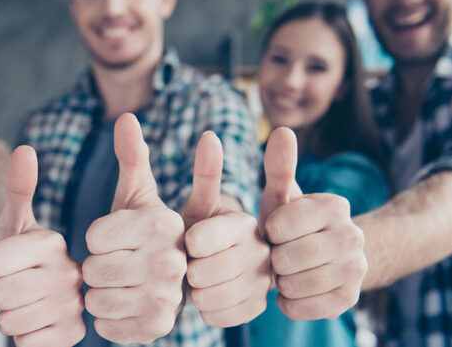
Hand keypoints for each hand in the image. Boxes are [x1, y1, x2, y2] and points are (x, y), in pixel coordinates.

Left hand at [0, 146, 84, 345]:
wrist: (44, 298)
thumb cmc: (22, 256)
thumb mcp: (15, 222)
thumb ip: (18, 187)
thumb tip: (25, 149)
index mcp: (53, 242)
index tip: (6, 262)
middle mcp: (70, 271)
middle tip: (16, 286)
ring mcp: (75, 304)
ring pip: (8, 321)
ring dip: (9, 318)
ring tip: (27, 304)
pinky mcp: (74, 334)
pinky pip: (25, 343)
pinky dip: (24, 338)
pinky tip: (39, 325)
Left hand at [82, 113, 185, 343]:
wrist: (174, 281)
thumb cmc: (147, 232)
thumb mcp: (140, 194)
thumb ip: (133, 156)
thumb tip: (126, 116)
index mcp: (165, 224)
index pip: (94, 236)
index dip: (97, 236)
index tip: (117, 236)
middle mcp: (172, 261)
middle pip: (92, 268)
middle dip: (96, 266)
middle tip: (118, 262)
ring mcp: (167, 298)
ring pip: (95, 300)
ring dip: (99, 293)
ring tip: (121, 283)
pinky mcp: (158, 328)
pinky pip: (104, 326)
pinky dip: (106, 318)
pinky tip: (124, 305)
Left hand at [182, 131, 270, 326]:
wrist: (213, 269)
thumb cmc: (201, 228)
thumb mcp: (201, 200)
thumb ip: (204, 169)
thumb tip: (201, 133)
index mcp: (246, 221)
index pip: (201, 239)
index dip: (190, 245)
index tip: (192, 242)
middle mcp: (262, 249)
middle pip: (202, 272)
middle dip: (188, 269)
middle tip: (193, 262)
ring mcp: (263, 282)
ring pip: (208, 298)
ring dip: (196, 291)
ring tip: (201, 278)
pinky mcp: (257, 309)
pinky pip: (216, 317)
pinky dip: (206, 310)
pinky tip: (211, 296)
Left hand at [260, 127, 366, 319]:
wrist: (319, 260)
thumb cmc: (289, 225)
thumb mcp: (281, 196)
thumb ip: (278, 166)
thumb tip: (282, 130)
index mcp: (335, 205)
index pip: (278, 225)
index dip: (268, 232)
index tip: (274, 231)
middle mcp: (354, 236)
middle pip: (286, 257)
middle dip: (274, 259)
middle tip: (279, 255)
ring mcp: (357, 270)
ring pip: (294, 284)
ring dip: (280, 281)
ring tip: (285, 271)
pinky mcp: (350, 300)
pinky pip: (301, 307)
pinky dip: (289, 302)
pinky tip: (292, 290)